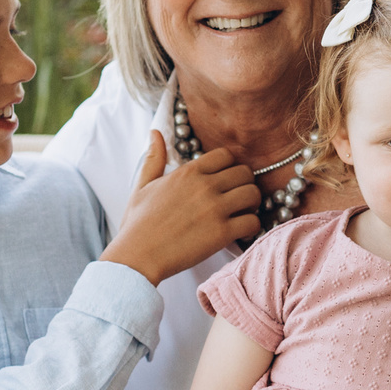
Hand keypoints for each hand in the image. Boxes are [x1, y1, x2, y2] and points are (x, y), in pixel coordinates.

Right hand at [102, 131, 263, 283]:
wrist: (137, 256)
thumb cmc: (138, 224)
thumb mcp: (142, 185)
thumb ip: (154, 158)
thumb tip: (155, 133)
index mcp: (188, 172)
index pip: (226, 155)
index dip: (229, 167)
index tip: (225, 181)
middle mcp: (204, 186)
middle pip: (245, 173)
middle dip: (244, 185)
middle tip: (237, 199)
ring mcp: (215, 209)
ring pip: (253, 194)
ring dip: (252, 205)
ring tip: (241, 214)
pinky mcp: (222, 233)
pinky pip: (253, 222)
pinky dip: (252, 227)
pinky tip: (240, 233)